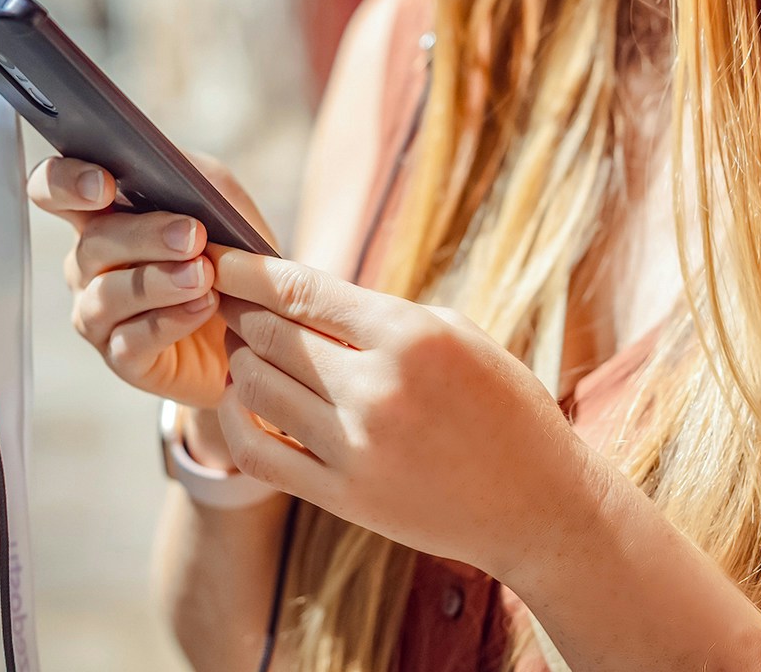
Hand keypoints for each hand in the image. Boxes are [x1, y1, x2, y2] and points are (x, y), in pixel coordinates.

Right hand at [27, 154, 276, 410]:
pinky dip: (170, 321)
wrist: (258, 322)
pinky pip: (131, 339)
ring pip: (107, 295)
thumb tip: (167, 167)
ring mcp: (98, 313)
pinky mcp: (122, 357)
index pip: (53, 188)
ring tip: (202, 275)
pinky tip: (203, 306)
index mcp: (100, 214)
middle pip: (91, 243)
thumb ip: (192, 176)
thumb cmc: (228, 251)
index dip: (65, 183)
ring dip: (157, 281)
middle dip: (142, 236)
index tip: (102, 186)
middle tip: (190, 235)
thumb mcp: (220, 200)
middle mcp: (87, 263)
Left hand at [208, 244, 593, 580]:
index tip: (220, 256)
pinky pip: (258, 451)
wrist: (539, 505)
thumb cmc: (504, 408)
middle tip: (226, 298)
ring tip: (245, 347)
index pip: (302, 291)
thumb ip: (378, 315)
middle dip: (241, 310)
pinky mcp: (344, 497)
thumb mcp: (457, 335)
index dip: (248, 271)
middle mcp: (377, 389)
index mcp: (410, 336)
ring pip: (256, 387)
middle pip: (270, 335)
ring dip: (241, 360)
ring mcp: (357, 448)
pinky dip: (235, 419)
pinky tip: (240, 400)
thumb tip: (300, 295)